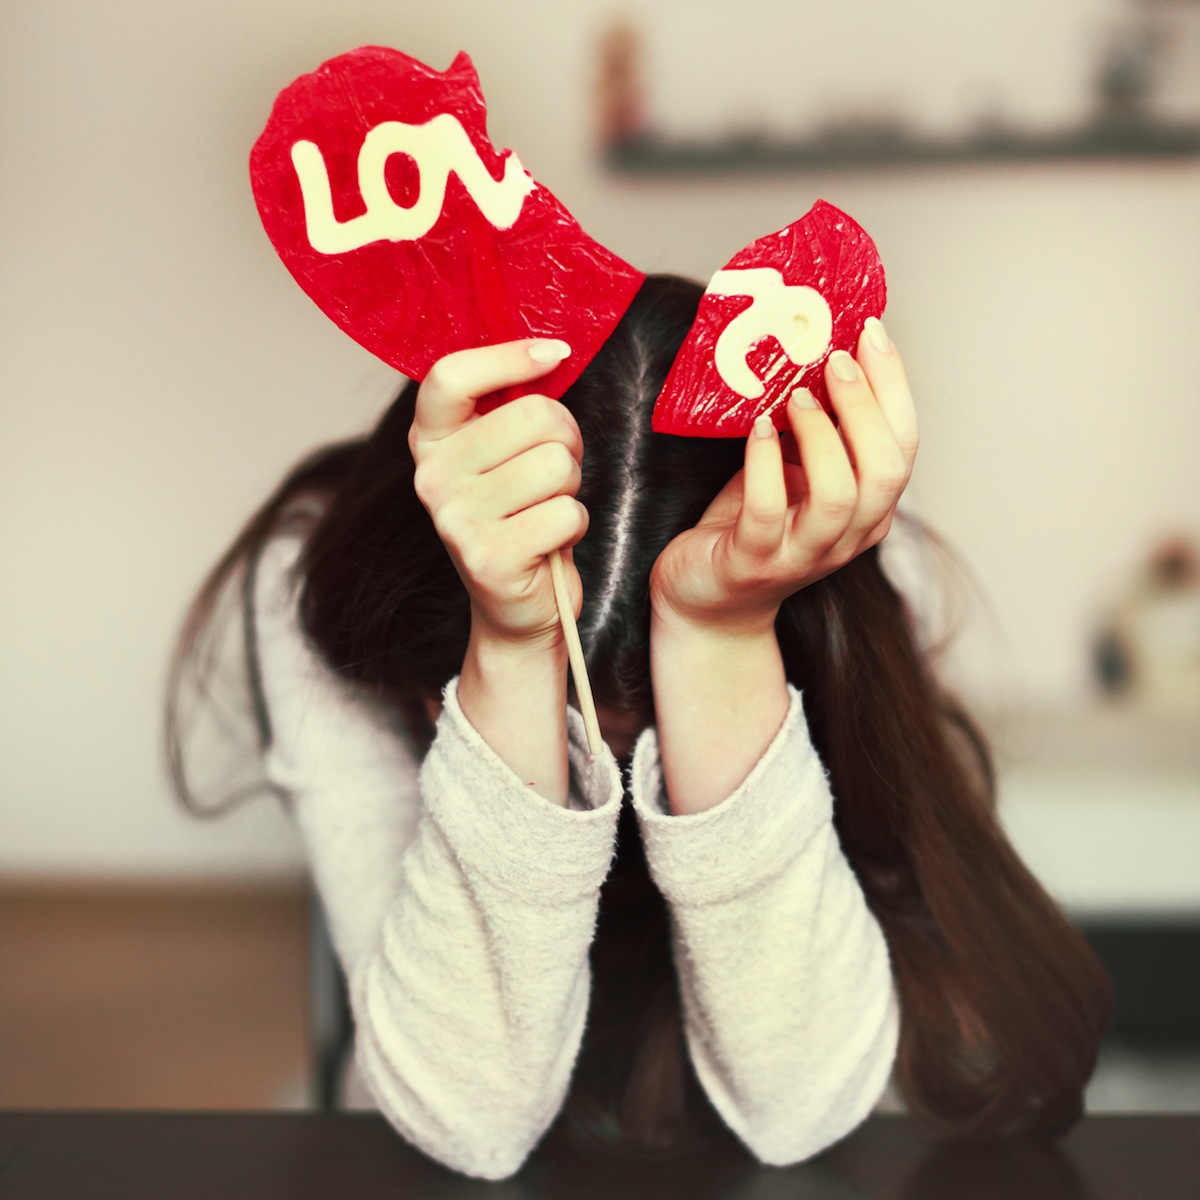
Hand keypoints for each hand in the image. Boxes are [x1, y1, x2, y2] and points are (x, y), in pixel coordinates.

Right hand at [408, 338, 588, 647]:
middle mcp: (432, 477)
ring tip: (548, 507)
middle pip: (530, 415)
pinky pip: (565, 513)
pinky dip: (574, 525)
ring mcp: (455, 519)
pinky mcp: (488, 558)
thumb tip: (551, 352)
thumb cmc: (521, 516)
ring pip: (555, 464)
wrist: (515, 605)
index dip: (508, 356)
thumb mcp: (504, 456)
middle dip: (565, 439)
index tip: (555, 354)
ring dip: (570, 486)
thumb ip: (512, 407)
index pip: (449, 375)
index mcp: (431, 440)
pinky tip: (551, 540)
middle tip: (556, 470)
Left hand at [650, 317, 916, 632]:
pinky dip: (765, 464)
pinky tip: (757, 429)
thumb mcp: (794, 471)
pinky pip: (769, 512)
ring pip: (839, 497)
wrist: (709, 602)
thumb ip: (815, 428)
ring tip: (793, 397)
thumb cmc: (751, 525)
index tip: (872, 333)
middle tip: (834, 360)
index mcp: (869, 510)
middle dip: (866, 408)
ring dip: (822, 436)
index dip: (894, 386)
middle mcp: (847, 537)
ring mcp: (802, 554)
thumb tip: (819, 348)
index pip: (904, 446)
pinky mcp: (752, 563)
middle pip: (886, 472)